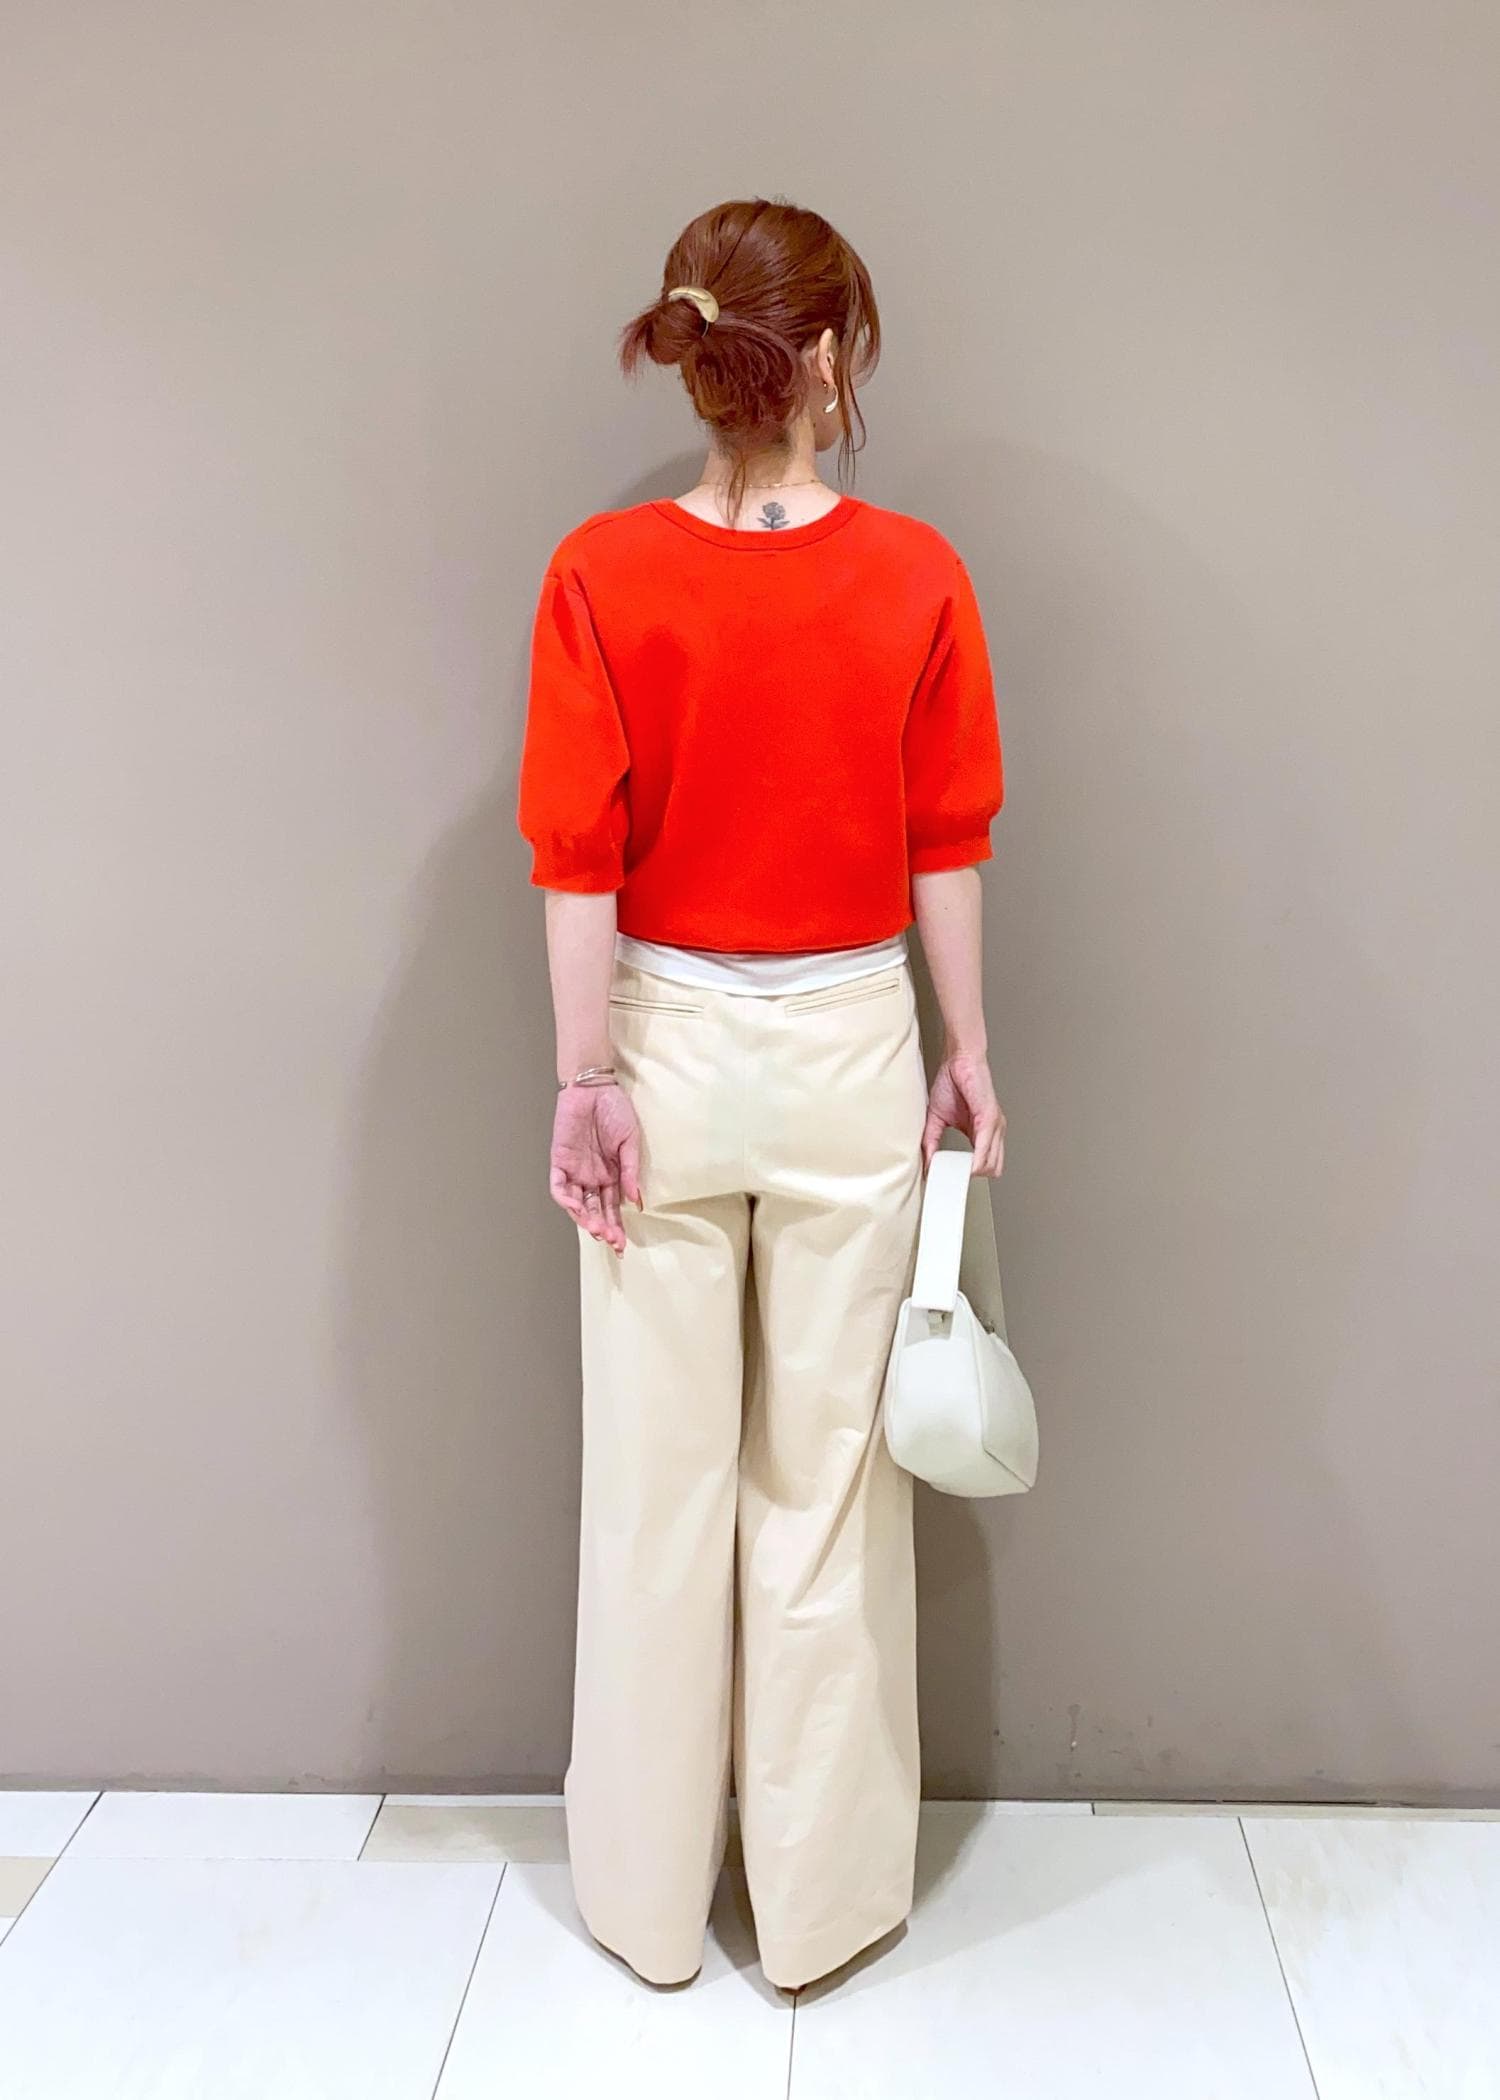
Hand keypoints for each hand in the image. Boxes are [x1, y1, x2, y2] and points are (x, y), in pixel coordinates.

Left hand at [549, 1081, 642, 1255]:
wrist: (594, 1086)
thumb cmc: (615, 1109)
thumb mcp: (630, 1141)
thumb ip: (631, 1171)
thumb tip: (636, 1201)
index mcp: (612, 1175)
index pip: (613, 1208)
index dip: (617, 1227)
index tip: (622, 1245)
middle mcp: (593, 1177)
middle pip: (596, 1210)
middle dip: (604, 1228)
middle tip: (612, 1241)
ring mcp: (575, 1171)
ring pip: (577, 1204)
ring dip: (585, 1218)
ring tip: (596, 1228)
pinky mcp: (559, 1161)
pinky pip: (559, 1186)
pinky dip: (566, 1199)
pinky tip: (576, 1208)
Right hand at [922, 1051, 1005, 1175]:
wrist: (958, 1060)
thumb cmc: (952, 1083)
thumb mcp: (936, 1118)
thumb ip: (931, 1141)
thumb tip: (926, 1164)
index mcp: (982, 1133)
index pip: (984, 1164)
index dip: (969, 1174)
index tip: (951, 1180)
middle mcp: (993, 1131)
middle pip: (992, 1169)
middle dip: (971, 1177)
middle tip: (951, 1177)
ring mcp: (995, 1126)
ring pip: (992, 1163)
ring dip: (972, 1172)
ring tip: (954, 1174)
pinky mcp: (990, 1118)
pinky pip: (986, 1147)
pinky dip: (976, 1161)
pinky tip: (966, 1167)